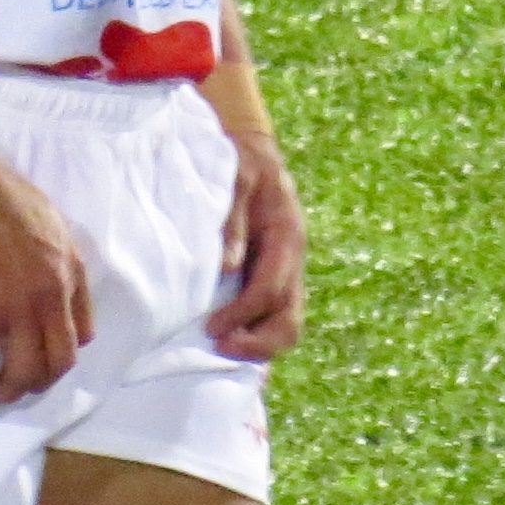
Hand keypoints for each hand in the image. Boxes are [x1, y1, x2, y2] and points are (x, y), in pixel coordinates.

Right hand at [0, 163, 94, 404]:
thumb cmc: (1, 194)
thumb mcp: (51, 223)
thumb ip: (58, 259)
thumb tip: (54, 282)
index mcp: (71, 273)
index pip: (83, 333)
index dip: (61, 352)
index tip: (40, 354)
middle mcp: (51, 297)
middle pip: (59, 363)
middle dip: (39, 383)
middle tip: (15, 384)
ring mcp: (17, 310)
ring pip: (25, 374)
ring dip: (7, 392)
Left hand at [206, 134, 306, 360]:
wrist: (257, 153)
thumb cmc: (242, 163)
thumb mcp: (237, 178)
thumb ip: (234, 220)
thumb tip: (228, 267)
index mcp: (287, 236)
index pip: (270, 289)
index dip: (242, 313)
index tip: (211, 328)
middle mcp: (293, 261)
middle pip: (290, 321)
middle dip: (258, 343)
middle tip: (219, 347)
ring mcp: (287, 272)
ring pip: (286, 325)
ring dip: (257, 345)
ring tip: (221, 351)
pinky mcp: (275, 277)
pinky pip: (273, 317)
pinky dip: (255, 335)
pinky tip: (229, 342)